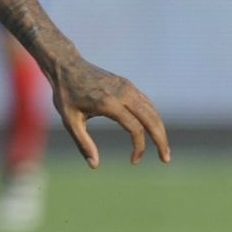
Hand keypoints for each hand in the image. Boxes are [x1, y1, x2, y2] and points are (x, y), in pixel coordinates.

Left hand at [47, 57, 169, 168]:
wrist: (68, 65)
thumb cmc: (66, 94)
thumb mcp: (69, 121)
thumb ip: (83, 143)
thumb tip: (94, 165)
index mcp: (109, 103)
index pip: (135, 128)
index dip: (139, 148)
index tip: (134, 161)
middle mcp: (123, 93)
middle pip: (151, 119)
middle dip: (161, 140)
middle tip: (166, 159)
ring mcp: (128, 87)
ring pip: (152, 110)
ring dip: (160, 129)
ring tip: (163, 148)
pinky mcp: (128, 85)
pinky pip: (146, 103)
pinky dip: (153, 118)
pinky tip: (153, 131)